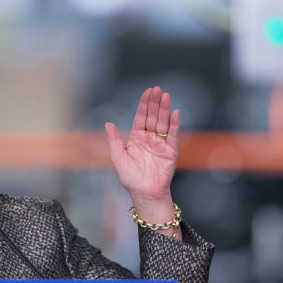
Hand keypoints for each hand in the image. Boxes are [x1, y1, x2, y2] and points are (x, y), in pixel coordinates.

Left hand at [104, 86, 180, 237]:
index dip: (144, 105)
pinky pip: (173, 135)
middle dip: (154, 103)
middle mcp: (149, 139)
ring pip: (163, 123)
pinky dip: (174, 124)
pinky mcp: (170, 151)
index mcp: (136, 138)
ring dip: (164, 109)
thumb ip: (115, 140)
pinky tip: (174, 113)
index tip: (147, 92)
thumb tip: (108, 124)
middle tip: (156, 89)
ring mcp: (161, 144)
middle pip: (152, 117)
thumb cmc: (130, 178)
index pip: (140, 117)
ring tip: (165, 96)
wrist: (144, 193)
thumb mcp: (118, 158)